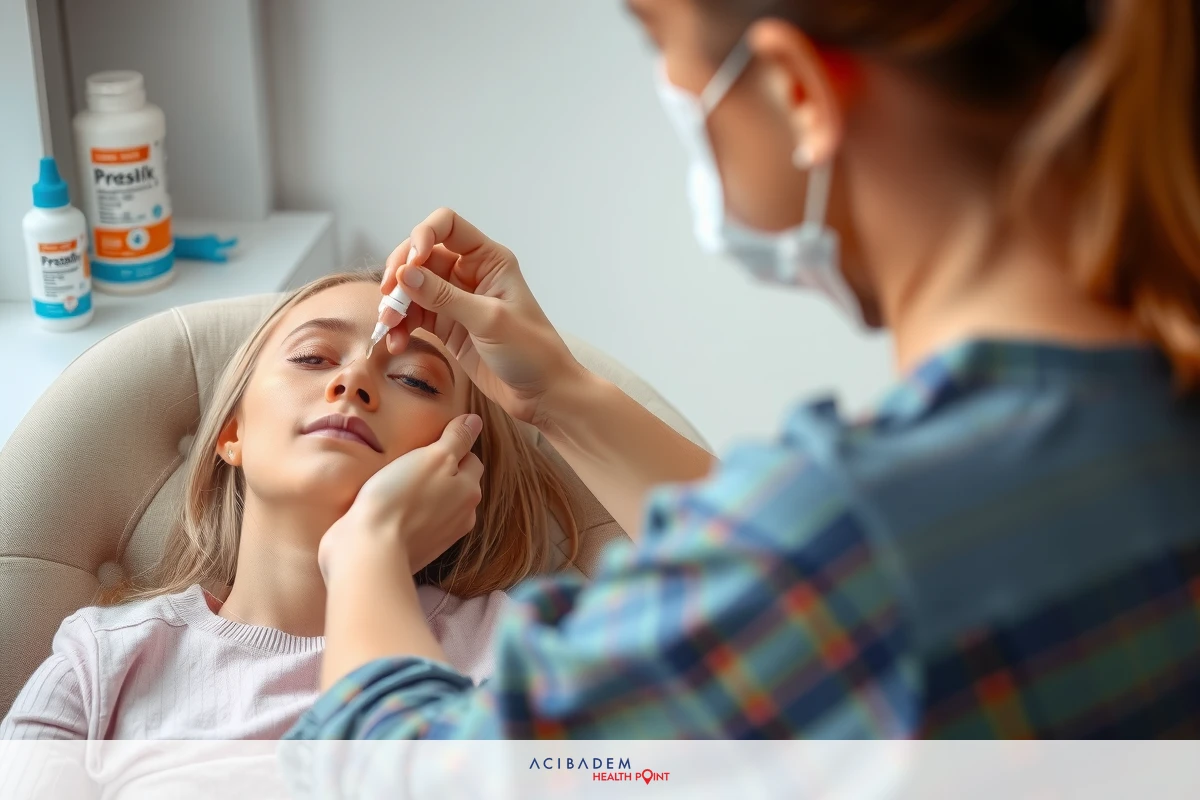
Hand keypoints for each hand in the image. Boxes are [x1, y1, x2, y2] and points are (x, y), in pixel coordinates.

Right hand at [317, 414, 484, 585]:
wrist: (369, 551)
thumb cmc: (400, 497)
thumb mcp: (433, 457)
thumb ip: (456, 439)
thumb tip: (476, 421)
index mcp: (470, 491)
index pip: (470, 459)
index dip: (451, 447)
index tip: (427, 444)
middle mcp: (462, 516)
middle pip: (456, 483)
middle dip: (439, 472)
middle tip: (411, 462)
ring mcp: (440, 537)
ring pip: (437, 503)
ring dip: (423, 493)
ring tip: (397, 484)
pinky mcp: (416, 550)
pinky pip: (418, 522)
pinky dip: (408, 513)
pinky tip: (390, 507)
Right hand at [379, 208, 584, 426]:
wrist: (542, 393)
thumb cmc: (532, 352)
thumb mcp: (489, 320)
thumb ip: (445, 297)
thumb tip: (405, 275)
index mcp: (489, 259)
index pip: (447, 225)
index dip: (422, 236)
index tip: (410, 264)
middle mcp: (470, 273)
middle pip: (421, 255)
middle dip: (400, 273)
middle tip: (389, 297)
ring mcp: (456, 300)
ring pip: (412, 287)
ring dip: (395, 304)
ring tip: (388, 327)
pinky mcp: (447, 326)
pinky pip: (414, 315)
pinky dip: (401, 325)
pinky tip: (395, 342)